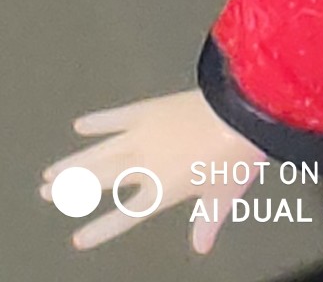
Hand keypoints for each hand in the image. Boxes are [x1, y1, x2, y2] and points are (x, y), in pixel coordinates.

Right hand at [39, 88, 262, 253]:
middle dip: (71, 188)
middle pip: (100, 180)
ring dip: (74, 162)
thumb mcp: (224, 195)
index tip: (78, 238)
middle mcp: (145, 165)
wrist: (241, 111)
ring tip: (50, 171)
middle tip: (45, 193)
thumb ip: (207, 220)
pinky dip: (99, 121)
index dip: (101, 229)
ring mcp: (144, 136)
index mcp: (162, 190)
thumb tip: (201, 247)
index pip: (124, 215)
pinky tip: (81, 125)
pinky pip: (117, 117)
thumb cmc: (237, 156)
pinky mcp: (150, 109)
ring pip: (99, 152)